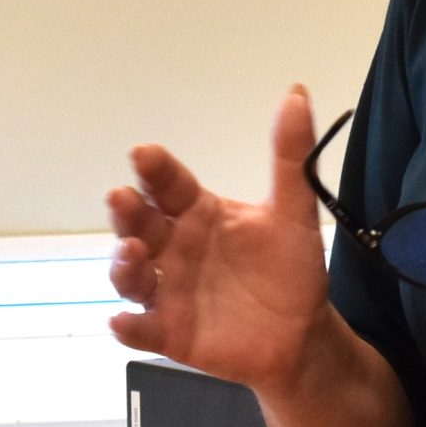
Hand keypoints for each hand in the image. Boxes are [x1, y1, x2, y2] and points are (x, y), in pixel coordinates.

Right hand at [107, 85, 335, 394]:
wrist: (303, 334)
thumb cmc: (291, 269)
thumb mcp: (295, 212)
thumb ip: (291, 156)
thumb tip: (297, 92)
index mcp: (198, 213)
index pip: (169, 185)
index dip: (155, 170)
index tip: (144, 153)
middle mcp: (174, 248)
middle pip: (140, 225)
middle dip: (127, 212)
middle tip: (122, 198)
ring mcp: (168, 291)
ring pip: (131, 275)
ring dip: (123, 264)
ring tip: (132, 253)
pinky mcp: (170, 333)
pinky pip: (141, 330)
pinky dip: (128, 327)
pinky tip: (122, 323)